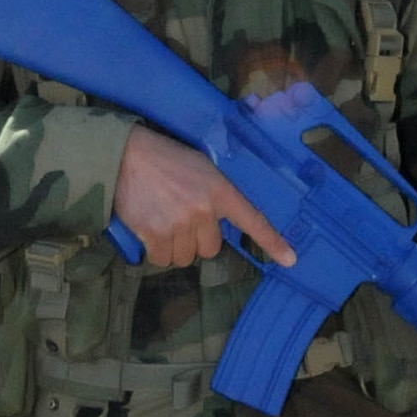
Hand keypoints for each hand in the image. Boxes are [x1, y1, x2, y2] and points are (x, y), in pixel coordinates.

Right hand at [113, 126, 294, 268]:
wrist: (126, 156)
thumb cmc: (164, 160)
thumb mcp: (201, 168)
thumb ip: (215, 195)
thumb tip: (218, 223)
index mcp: (220, 190)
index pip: (252, 220)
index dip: (272, 242)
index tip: (290, 260)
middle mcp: (204, 209)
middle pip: (210, 249)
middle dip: (195, 239)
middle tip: (179, 217)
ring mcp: (180, 223)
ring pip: (185, 257)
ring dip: (174, 247)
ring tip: (162, 220)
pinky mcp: (155, 233)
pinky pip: (162, 259)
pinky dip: (155, 251)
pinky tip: (149, 229)